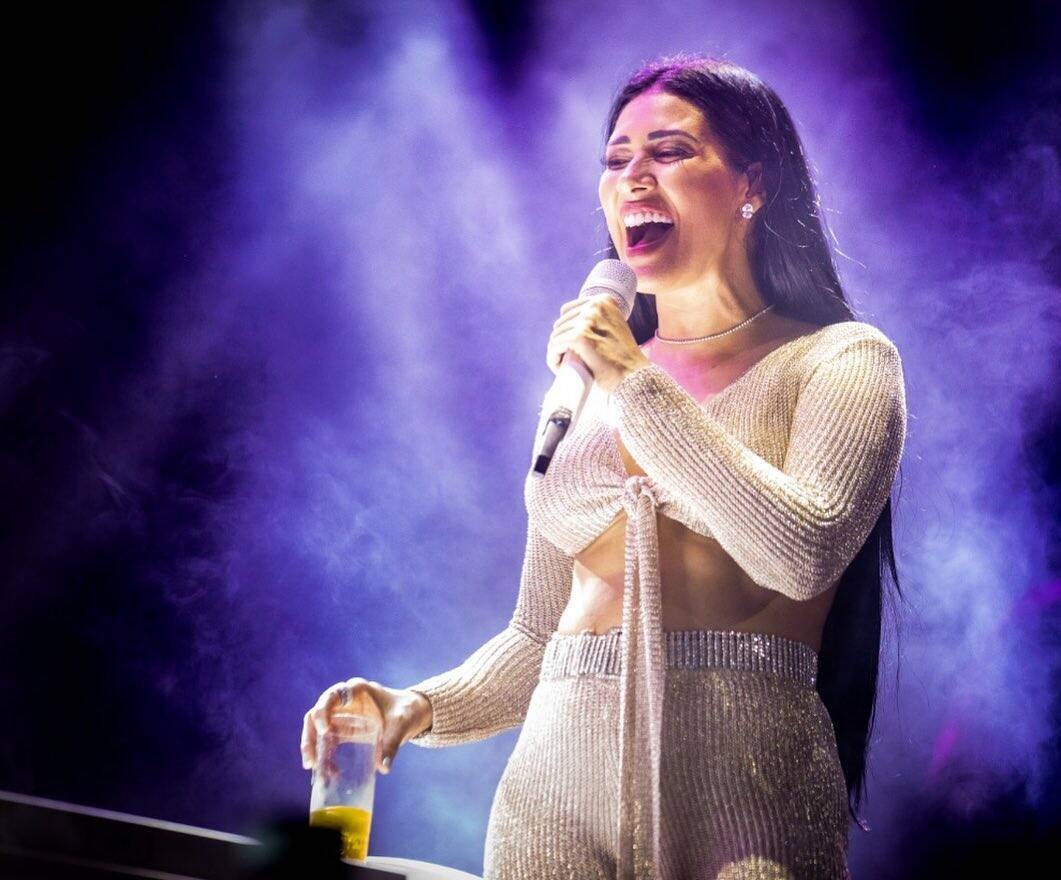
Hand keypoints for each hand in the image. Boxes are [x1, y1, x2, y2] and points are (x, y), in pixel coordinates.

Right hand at [301, 678, 431, 774]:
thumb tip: (383, 768)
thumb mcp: (401, 724)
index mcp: (357, 690)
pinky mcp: (344, 729)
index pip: (331, 696)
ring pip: (317, 728)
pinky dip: (325, 755)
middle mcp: (345, 700)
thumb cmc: (406, 711)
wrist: (412, 713)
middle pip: (316, 714)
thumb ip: (392, 743)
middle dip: (309, 737)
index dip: (323, 711)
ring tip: (314, 769)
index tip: (324, 730)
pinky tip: (330, 771)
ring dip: (312, 748)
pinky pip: (328, 741)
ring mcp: (342, 715)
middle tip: (311, 760)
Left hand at [546, 294, 650, 392]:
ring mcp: (587, 320)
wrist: (634, 377)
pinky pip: (555, 346)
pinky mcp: (579, 336)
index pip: (567, 310)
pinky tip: (559, 368)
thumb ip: (596, 319)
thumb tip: (568, 316)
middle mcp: (595, 305)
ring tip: (564, 365)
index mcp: (604, 300)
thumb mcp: (613, 328)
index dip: (566, 329)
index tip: (570, 346)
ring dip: (556, 352)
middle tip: (567, 359)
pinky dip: (553, 359)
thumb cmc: (622, 357)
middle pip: (560, 323)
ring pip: (556, 336)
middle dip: (560, 342)